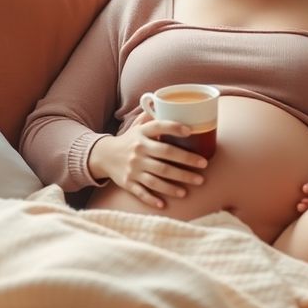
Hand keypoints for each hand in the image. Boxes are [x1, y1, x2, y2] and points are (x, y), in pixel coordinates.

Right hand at [88, 112, 208, 208]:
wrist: (103, 156)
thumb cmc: (129, 140)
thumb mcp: (137, 126)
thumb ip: (153, 117)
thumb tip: (171, 104)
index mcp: (141, 134)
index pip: (159, 127)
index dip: (174, 128)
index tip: (190, 131)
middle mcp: (138, 151)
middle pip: (165, 157)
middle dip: (186, 161)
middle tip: (204, 165)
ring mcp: (133, 169)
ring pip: (157, 178)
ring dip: (176, 184)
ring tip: (194, 184)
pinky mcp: (128, 183)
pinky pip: (142, 192)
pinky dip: (153, 199)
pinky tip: (165, 204)